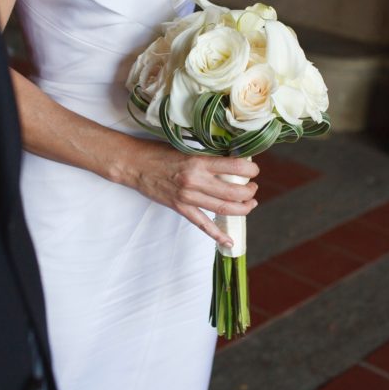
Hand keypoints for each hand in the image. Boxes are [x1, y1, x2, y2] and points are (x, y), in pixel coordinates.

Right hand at [116, 139, 259, 247]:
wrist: (134, 164)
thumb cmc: (158, 152)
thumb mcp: (186, 148)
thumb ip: (206, 157)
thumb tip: (230, 161)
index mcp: (199, 162)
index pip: (235, 167)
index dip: (250, 169)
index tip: (254, 169)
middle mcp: (195, 181)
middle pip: (233, 191)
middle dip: (249, 192)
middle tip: (253, 188)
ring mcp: (188, 197)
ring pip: (223, 208)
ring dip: (242, 209)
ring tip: (250, 204)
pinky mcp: (180, 208)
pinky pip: (202, 224)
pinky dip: (217, 234)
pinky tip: (229, 241)